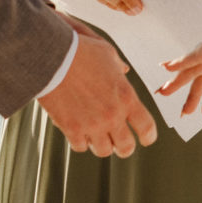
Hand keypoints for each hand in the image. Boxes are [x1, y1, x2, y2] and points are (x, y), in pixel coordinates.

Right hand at [37, 33, 156, 156]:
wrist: (53, 57)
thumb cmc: (81, 51)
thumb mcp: (107, 53)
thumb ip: (118, 66)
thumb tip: (124, 69)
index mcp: (126, 97)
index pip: (146, 127)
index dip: (148, 136)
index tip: (144, 139)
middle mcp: (112, 115)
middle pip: (126, 147)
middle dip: (124, 147)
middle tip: (118, 142)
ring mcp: (91, 124)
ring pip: (103, 151)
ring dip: (101, 145)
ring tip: (97, 136)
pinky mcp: (71, 128)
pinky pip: (80, 147)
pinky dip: (81, 142)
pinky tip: (79, 132)